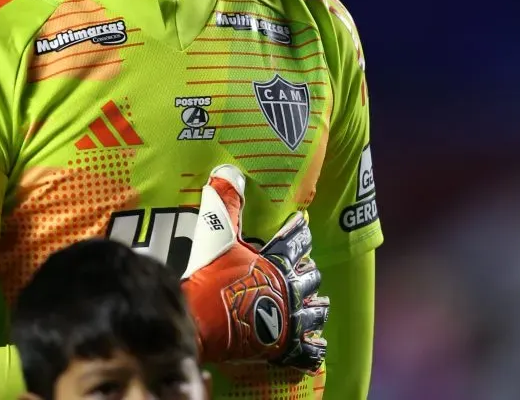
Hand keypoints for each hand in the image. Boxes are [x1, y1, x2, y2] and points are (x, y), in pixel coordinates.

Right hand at [180, 165, 329, 373]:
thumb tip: (227, 170)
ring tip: (319, 305)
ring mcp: (288, 319)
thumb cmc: (210, 277)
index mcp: (277, 262)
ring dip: (316, 307)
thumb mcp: (216, 234)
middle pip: (310, 278)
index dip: (299, 231)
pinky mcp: (282, 346)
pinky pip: (307, 350)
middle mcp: (288, 289)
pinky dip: (313, 348)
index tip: (302, 225)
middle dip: (309, 273)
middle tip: (307, 270)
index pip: (296, 240)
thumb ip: (224, 202)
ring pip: (315, 312)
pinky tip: (317, 346)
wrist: (200, 321)